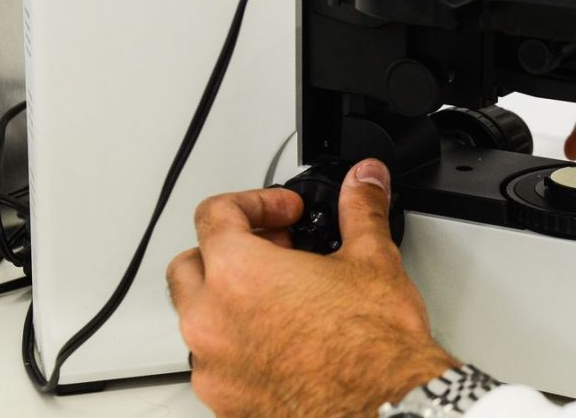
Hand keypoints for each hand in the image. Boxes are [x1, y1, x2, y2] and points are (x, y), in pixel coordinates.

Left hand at [167, 159, 456, 416]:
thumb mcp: (372, 258)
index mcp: (237, 273)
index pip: (215, 214)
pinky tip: (282, 343)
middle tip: (276, 251)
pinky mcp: (227, 404)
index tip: (284, 212)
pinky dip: (238, 346)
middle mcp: (211, 321)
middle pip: (189, 265)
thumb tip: (364, 181)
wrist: (386, 407)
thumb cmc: (373, 346)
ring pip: (196, 319)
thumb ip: (360, 209)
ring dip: (227, 300)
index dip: (255, 202)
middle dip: (228, 251)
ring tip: (280, 297)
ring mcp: (214, 368)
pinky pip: (214, 364)